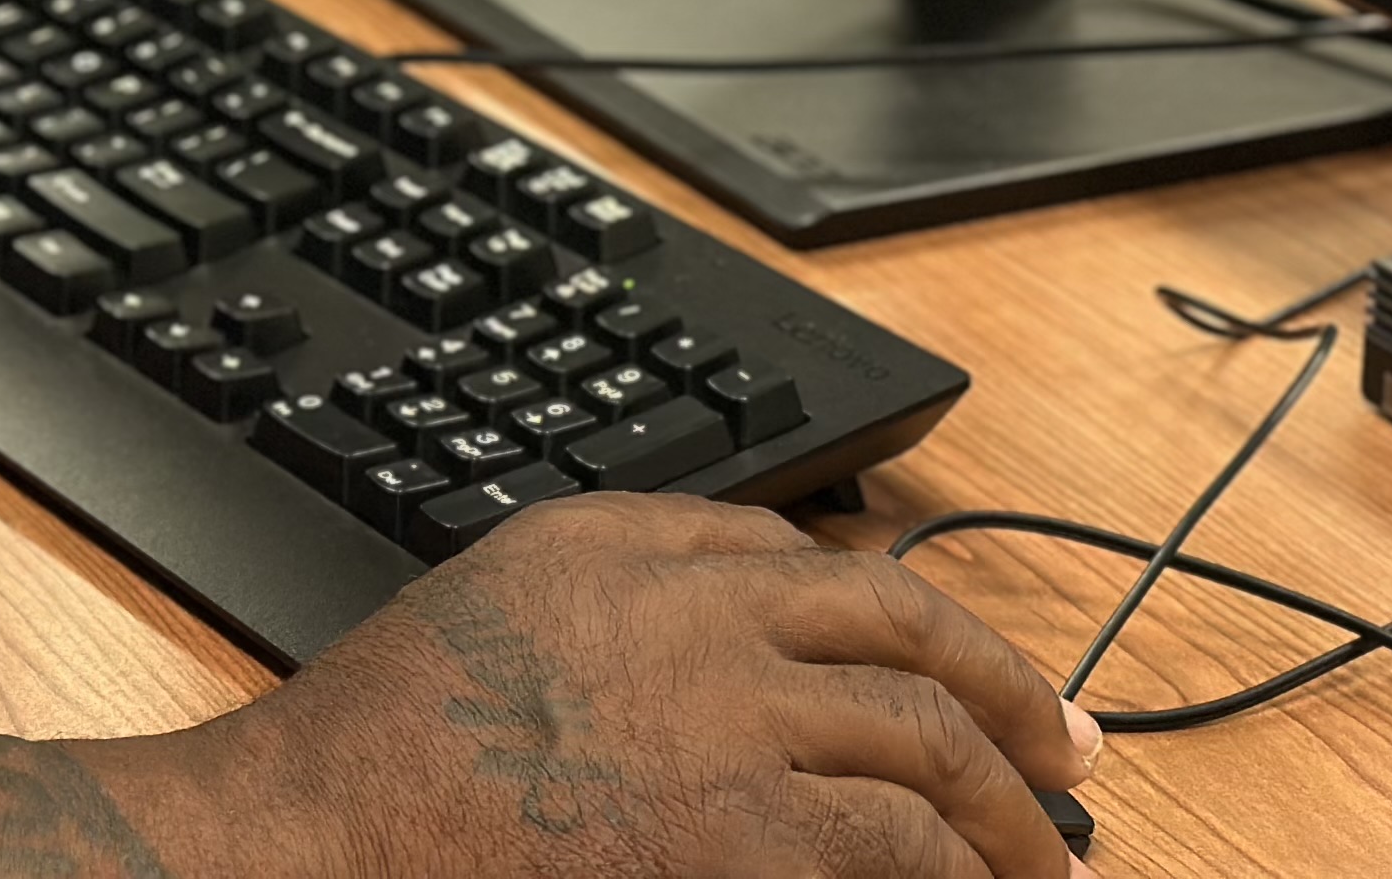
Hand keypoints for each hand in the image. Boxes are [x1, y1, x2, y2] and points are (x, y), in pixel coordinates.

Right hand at [141, 493, 1096, 878]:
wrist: (315, 833)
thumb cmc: (377, 749)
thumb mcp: (494, 599)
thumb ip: (618, 587)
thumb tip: (753, 607)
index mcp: (628, 547)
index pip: (819, 561)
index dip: (923, 620)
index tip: (968, 668)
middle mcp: (692, 617)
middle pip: (906, 636)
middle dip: (1014, 702)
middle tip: (1076, 760)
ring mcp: (722, 729)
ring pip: (924, 744)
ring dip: (1009, 812)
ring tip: (1049, 864)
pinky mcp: (736, 841)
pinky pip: (895, 853)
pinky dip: (956, 876)